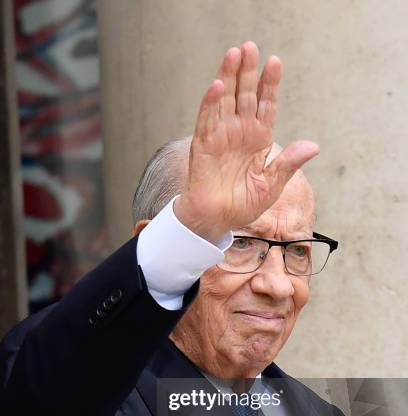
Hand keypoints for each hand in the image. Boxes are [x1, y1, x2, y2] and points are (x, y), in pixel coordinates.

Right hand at [174, 41, 319, 242]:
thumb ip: (288, 163)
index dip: (269, 84)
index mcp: (258, 139)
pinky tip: (218, 86)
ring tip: (235, 53)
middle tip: (251, 46)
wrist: (217, 221)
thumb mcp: (272, 185)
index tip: (275, 62)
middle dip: (248, 71)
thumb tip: (314, 146)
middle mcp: (239, 132)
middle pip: (244, 95)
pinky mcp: (203, 145)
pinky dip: (211, 103)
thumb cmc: (243, 205)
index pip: (265, 105)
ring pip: (225, 100)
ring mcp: (220, 136)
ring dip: (228, 77)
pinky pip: (207, 120)